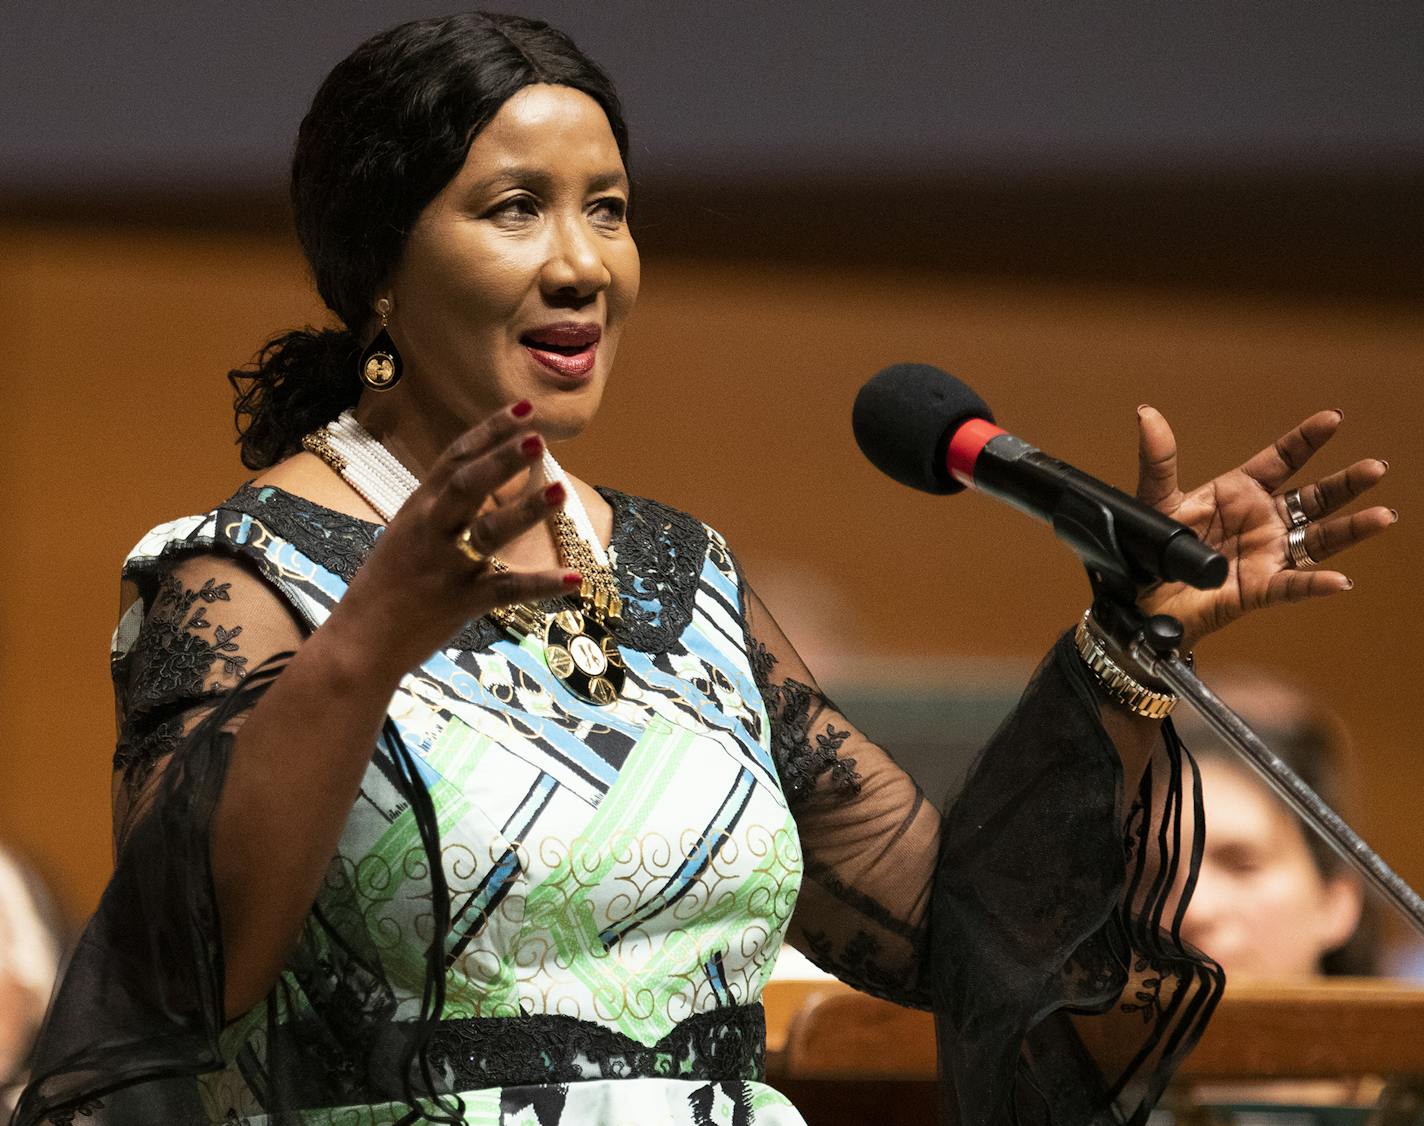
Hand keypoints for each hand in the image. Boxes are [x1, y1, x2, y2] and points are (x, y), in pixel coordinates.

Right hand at [326, 401, 579, 678]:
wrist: (359, 641)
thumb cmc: (385, 586)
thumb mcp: (405, 534)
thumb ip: (439, 507)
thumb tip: (474, 476)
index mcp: (418, 508)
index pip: (455, 458)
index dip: (490, 432)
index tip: (524, 409)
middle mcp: (430, 530)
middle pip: (466, 485)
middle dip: (501, 460)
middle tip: (538, 438)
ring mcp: (446, 566)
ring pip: (488, 532)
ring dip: (525, 510)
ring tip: (560, 490)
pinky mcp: (461, 602)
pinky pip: (507, 590)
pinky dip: (541, 585)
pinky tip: (574, 578)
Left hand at [1132, 406, 1395, 648]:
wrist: (1139, 599)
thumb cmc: (1151, 550)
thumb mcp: (1154, 500)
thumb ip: (1158, 461)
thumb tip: (1148, 415)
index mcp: (1238, 493)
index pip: (1281, 460)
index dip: (1305, 440)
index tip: (1333, 419)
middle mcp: (1261, 521)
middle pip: (1313, 498)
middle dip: (1345, 483)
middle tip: (1375, 467)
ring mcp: (1265, 554)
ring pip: (1317, 539)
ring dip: (1350, 529)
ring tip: (1382, 516)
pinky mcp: (1258, 589)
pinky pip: (1292, 585)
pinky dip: (1314, 583)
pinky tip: (1338, 580)